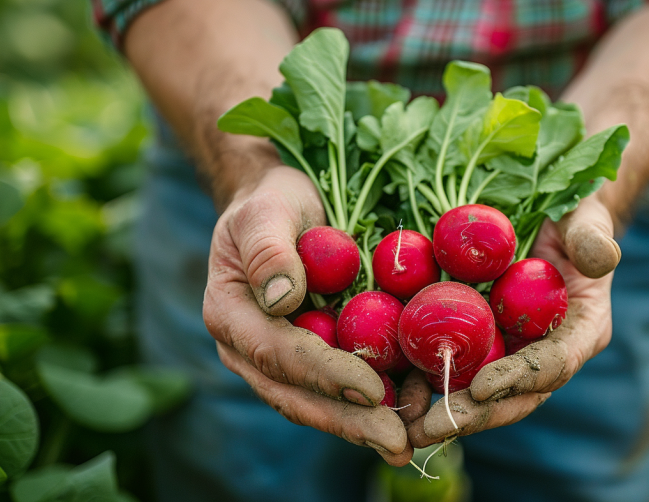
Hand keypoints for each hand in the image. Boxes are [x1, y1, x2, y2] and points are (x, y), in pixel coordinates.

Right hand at [203, 165, 412, 465]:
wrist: (276, 208)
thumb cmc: (271, 203)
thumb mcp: (266, 212)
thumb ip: (268, 251)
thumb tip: (283, 299)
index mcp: (231, 316)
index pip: (279, 355)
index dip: (326, 376)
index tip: (372, 390)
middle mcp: (250, 350)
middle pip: (299, 396)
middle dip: (351, 423)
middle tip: (399, 444)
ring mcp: (279, 360)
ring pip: (320, 403)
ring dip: (367, 424)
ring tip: (416, 437)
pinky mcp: (311, 358)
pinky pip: (340, 388)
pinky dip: (378, 401)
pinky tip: (416, 405)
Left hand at [400, 193, 618, 445]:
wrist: (550, 219)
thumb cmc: (575, 215)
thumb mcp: (588, 220)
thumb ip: (593, 239)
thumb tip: (601, 259)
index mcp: (582, 331)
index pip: (553, 364)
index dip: (519, 379)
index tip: (482, 388)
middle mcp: (545, 352)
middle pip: (513, 396)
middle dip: (472, 415)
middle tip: (432, 429)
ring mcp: (510, 351)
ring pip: (478, 392)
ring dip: (441, 411)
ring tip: (405, 426)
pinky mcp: (479, 341)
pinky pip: (452, 365)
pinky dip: (423, 380)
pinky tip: (393, 389)